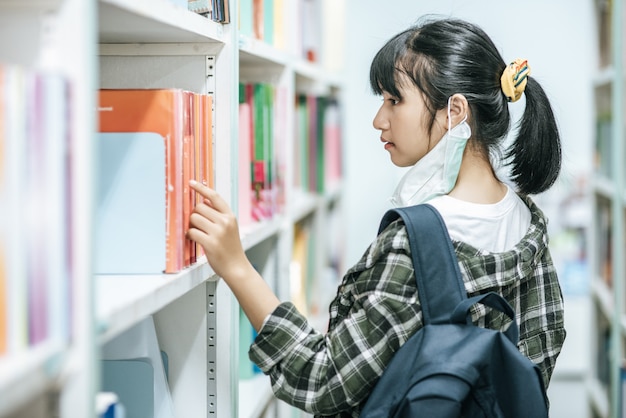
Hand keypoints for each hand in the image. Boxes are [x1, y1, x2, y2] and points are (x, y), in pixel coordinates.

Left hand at [187, 180, 280, 329]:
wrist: (236, 267)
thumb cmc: (231, 248)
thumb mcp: (230, 228)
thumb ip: (218, 215)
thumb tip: (201, 202)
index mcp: (230, 216)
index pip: (214, 196)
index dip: (201, 188)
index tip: (191, 182)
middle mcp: (225, 221)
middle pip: (199, 207)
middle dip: (195, 214)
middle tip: (198, 225)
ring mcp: (218, 232)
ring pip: (194, 218)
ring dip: (191, 225)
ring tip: (197, 233)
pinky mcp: (210, 243)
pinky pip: (191, 231)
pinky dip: (189, 235)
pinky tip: (194, 239)